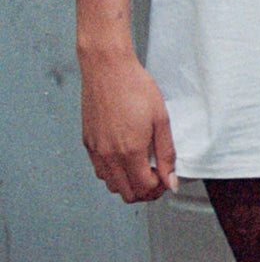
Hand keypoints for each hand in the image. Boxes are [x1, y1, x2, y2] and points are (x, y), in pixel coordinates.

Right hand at [79, 51, 177, 201]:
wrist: (108, 68)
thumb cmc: (135, 87)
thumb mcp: (161, 119)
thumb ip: (166, 153)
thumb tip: (171, 179)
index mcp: (129, 151)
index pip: (144, 189)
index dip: (160, 187)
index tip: (167, 177)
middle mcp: (109, 156)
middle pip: (127, 193)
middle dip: (145, 191)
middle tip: (157, 175)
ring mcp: (95, 151)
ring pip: (111, 185)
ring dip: (128, 183)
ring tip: (142, 166)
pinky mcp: (87, 143)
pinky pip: (100, 171)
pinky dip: (114, 173)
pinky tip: (125, 157)